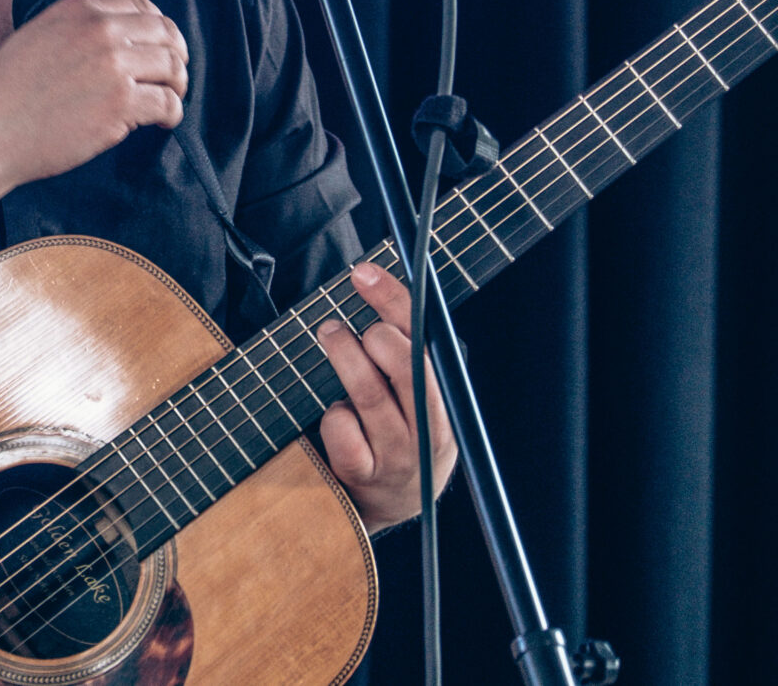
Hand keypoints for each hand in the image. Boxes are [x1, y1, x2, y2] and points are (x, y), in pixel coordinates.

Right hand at [0, 0, 186, 190]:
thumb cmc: (5, 92)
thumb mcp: (36, 36)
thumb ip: (76, 29)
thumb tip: (116, 39)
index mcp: (78, 10)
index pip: (140, 4)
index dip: (158, 24)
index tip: (160, 44)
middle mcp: (100, 31)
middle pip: (164, 33)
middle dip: (176, 54)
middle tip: (174, 75)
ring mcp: (113, 66)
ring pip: (172, 67)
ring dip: (177, 85)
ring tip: (170, 100)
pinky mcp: (120, 103)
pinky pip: (167, 103)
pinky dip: (172, 114)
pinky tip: (162, 122)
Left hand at [314, 262, 457, 530]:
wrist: (388, 506)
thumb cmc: (399, 434)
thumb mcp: (416, 400)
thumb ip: (403, 354)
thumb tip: (373, 285)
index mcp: (447, 402)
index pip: (427, 342)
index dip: (395, 301)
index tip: (364, 272)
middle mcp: (430, 430)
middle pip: (405, 366)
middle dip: (372, 334)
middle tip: (341, 322)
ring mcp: (398, 455)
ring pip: (369, 394)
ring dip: (344, 356)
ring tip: (330, 335)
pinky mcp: (364, 475)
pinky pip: (342, 428)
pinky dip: (333, 414)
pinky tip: (335, 414)